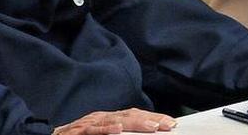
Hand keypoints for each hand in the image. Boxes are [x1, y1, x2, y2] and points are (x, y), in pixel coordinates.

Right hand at [51, 108, 175, 134]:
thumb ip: (118, 134)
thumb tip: (143, 132)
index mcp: (107, 119)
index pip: (134, 115)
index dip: (152, 117)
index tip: (171, 123)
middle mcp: (100, 117)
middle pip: (129, 115)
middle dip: (151, 119)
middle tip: (168, 124)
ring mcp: (88, 123)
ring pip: (115, 121)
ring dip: (135, 123)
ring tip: (153, 127)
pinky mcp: (76, 132)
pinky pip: (93, 130)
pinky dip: (106, 129)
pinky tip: (118, 130)